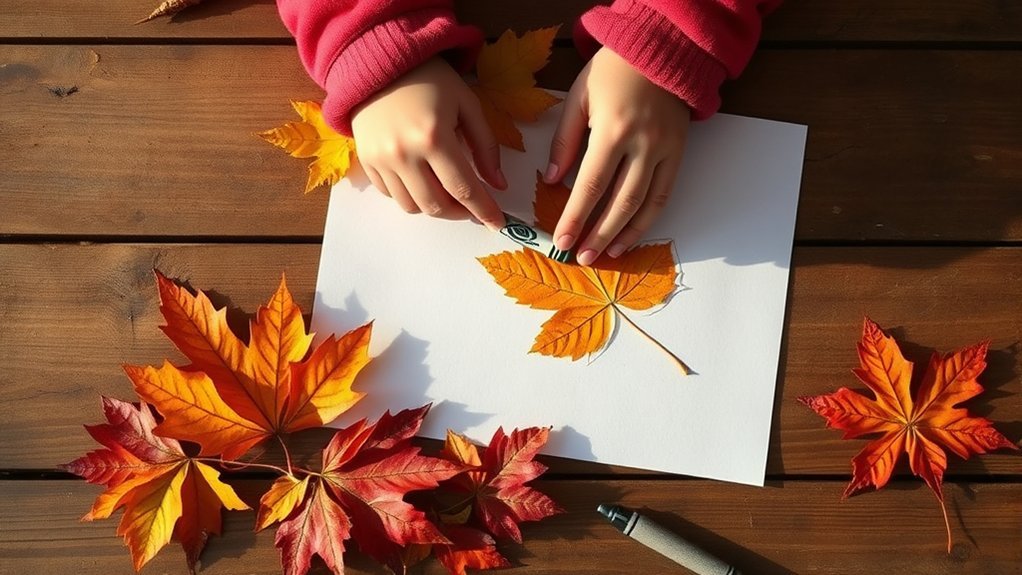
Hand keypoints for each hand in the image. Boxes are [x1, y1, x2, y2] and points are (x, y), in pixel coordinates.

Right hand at [352, 57, 506, 229]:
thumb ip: (486, 146)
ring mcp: (381, 160)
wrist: (379, 62)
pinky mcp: (367, 162)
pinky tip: (423, 180)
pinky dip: (411, 196)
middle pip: (437, 206)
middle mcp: (405, 154)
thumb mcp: (467, 104)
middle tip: (472, 206)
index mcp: (434, 137)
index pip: (464, 188)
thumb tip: (498, 184)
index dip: (483, 210)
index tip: (497, 223)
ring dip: (435, 208)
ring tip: (448, 193)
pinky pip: (392, 195)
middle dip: (460, 213)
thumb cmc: (429, 80)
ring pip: (413, 207)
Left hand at [546, 47, 689, 264]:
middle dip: (598, 234)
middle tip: (581, 258)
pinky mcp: (678, 153)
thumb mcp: (579, 98)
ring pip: (645, 205)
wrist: (660, 49)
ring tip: (605, 254)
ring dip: (624, 235)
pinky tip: (630, 236)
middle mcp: (643, 144)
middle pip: (619, 202)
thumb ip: (564, 141)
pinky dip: (648, 220)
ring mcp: (664, 151)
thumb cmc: (613, 70)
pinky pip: (663, 195)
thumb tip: (551, 181)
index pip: (590, 185)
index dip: (575, 217)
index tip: (561, 241)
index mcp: (613, 130)